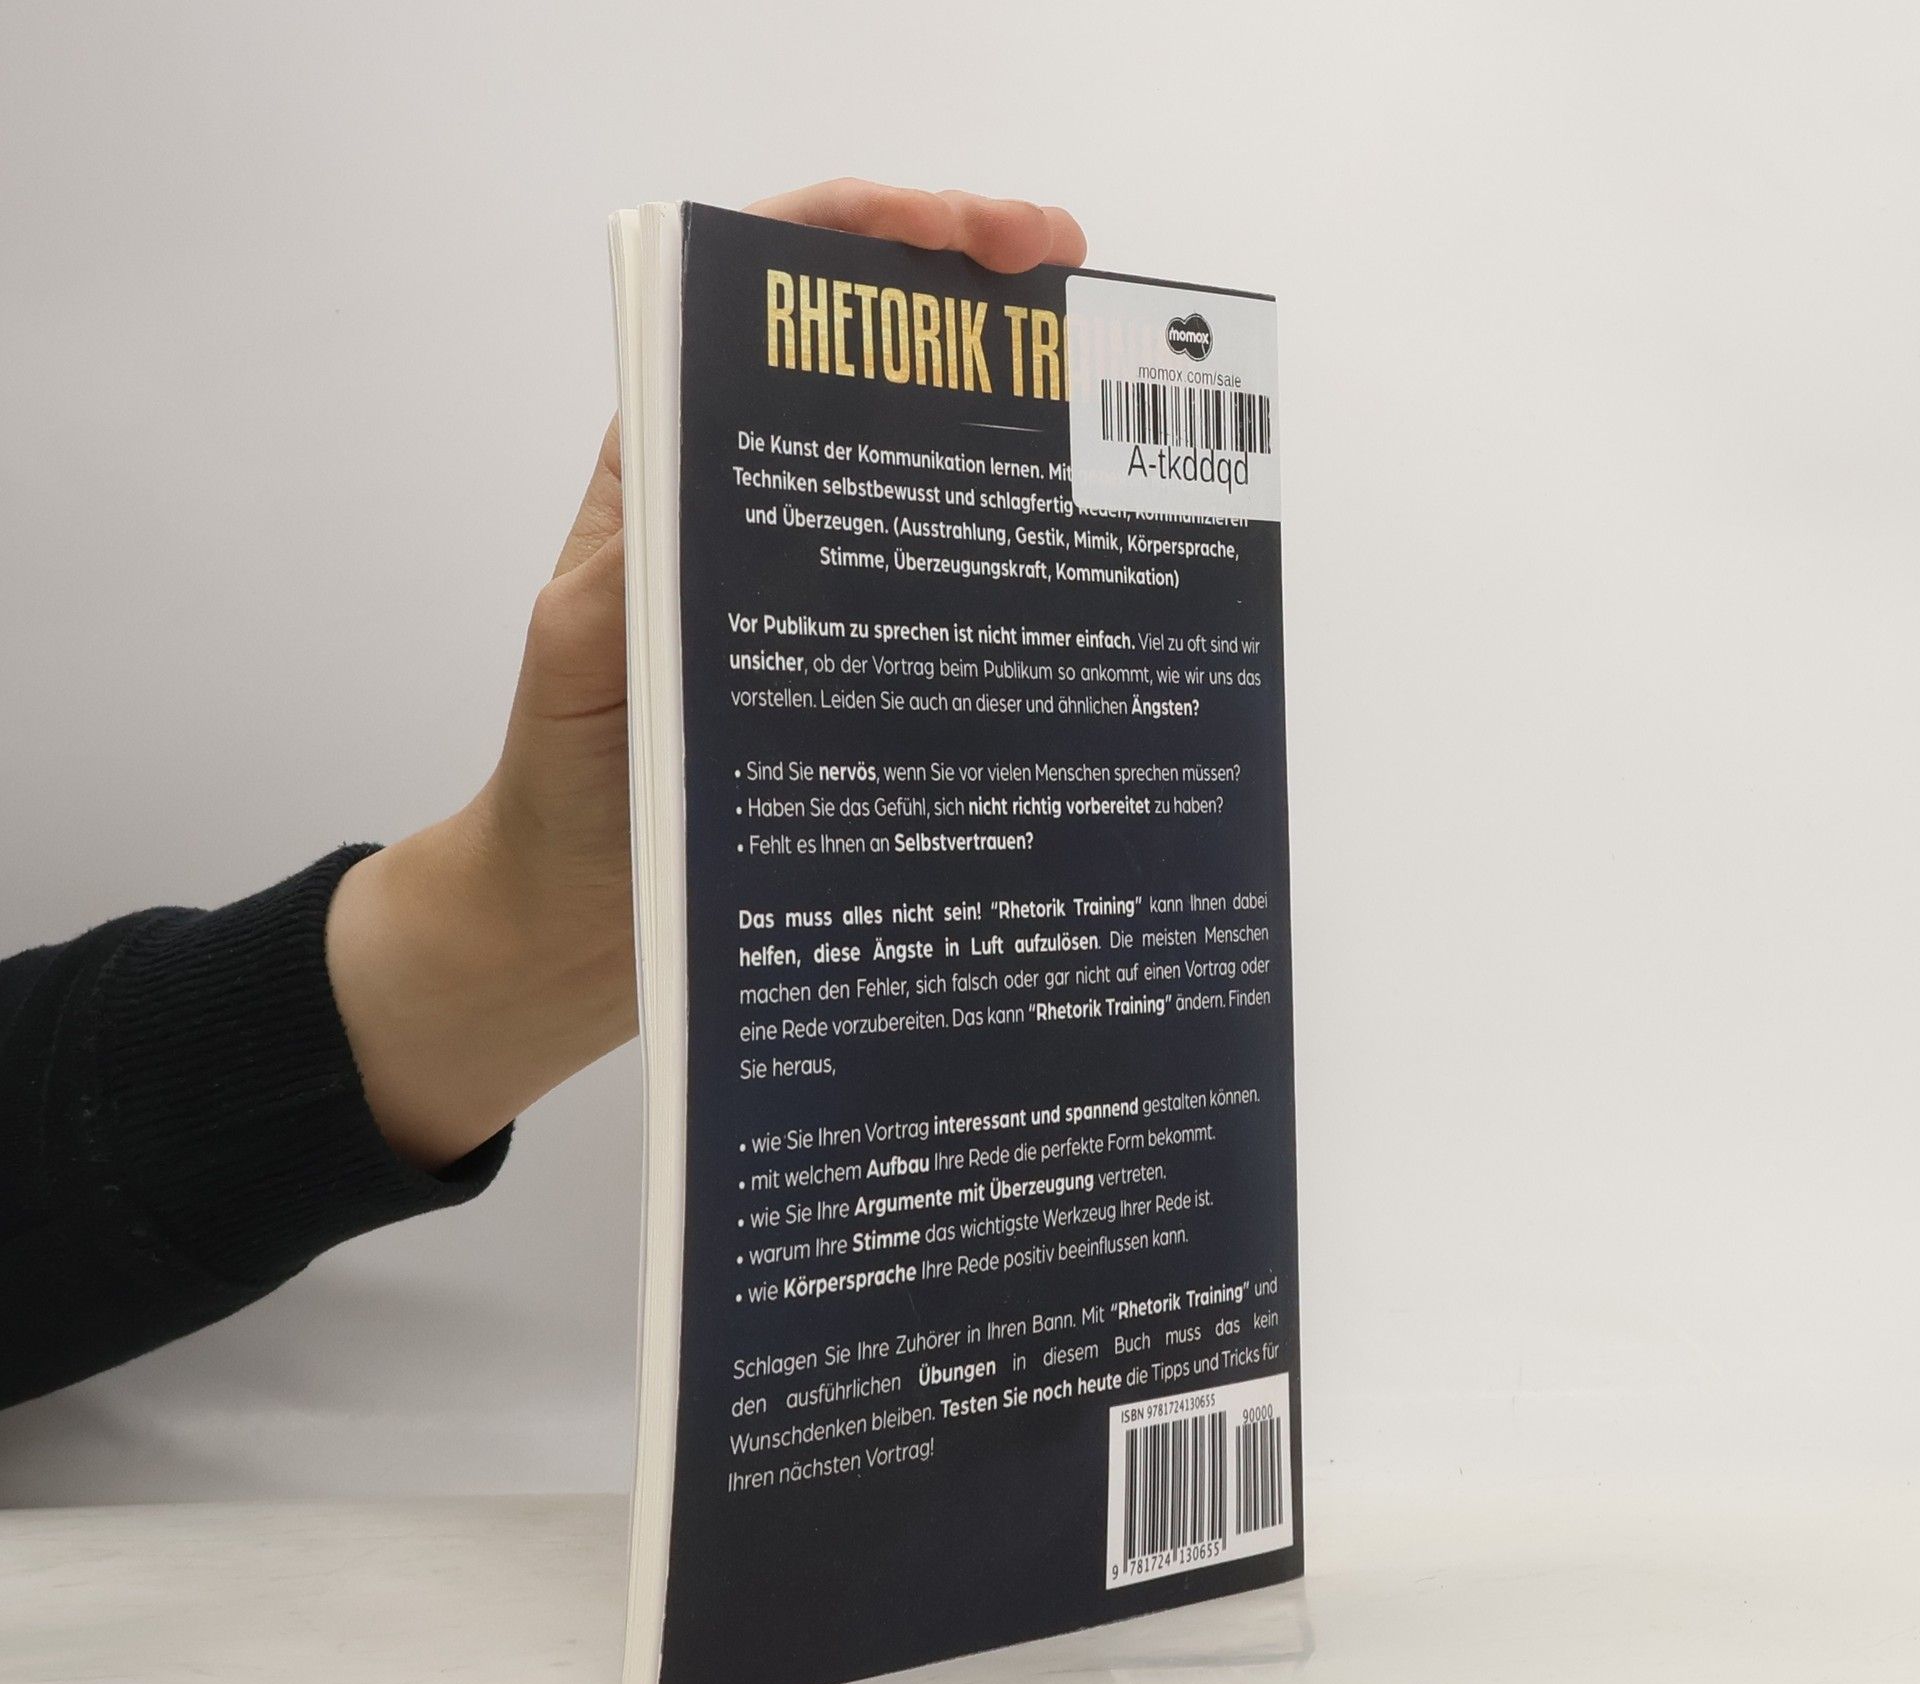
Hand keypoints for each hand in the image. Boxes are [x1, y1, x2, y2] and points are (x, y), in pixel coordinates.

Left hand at [326, 183, 1088, 1168]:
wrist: (579, 920)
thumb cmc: (565, 785)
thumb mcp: (588, 652)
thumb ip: (644, 558)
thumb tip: (733, 472)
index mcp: (676, 467)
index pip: (770, 294)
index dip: (877, 235)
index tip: (994, 246)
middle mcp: (753, 504)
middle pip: (869, 354)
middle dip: (979, 301)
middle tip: (1084, 308)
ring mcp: (813, 584)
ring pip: (917, 460)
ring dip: (1009, 418)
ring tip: (1110, 417)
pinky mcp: (856, 663)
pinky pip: (938, 582)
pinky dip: (1007, 550)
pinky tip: (1076, 560)